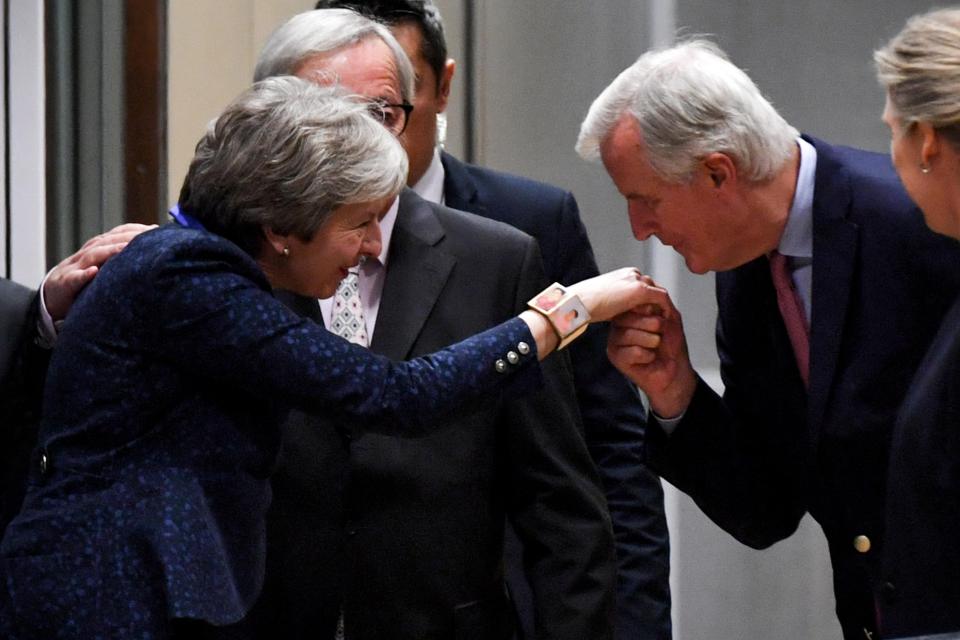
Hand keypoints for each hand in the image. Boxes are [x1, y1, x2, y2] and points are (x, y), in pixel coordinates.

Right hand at [43, 223, 154, 320]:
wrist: (52, 296)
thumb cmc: (83, 280)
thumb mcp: (103, 268)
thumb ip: (120, 259)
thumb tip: (149, 254)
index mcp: (97, 249)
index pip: (117, 234)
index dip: (135, 230)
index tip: (156, 228)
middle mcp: (87, 254)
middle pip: (108, 241)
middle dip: (128, 236)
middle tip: (148, 233)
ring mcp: (75, 267)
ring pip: (92, 255)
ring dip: (109, 251)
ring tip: (125, 247)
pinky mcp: (65, 283)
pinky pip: (74, 278)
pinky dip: (83, 274)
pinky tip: (93, 272)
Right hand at [566, 267, 672, 322]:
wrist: (580, 301)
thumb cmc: (586, 303)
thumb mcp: (606, 301)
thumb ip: (618, 302)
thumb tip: (621, 311)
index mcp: (624, 275)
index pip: (645, 285)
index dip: (650, 301)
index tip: (654, 315)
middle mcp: (633, 274)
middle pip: (654, 287)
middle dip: (659, 303)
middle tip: (665, 319)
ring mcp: (637, 280)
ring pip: (659, 291)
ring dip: (664, 306)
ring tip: (667, 322)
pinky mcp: (640, 290)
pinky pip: (661, 298)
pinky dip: (666, 309)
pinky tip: (666, 321)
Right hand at [607, 286, 697, 418]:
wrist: (674, 371)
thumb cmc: (671, 345)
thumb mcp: (670, 318)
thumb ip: (660, 302)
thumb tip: (645, 294)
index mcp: (630, 313)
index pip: (633, 302)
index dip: (651, 310)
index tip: (661, 321)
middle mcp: (618, 325)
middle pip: (631, 317)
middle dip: (653, 326)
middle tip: (659, 337)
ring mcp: (615, 340)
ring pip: (632, 334)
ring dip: (652, 342)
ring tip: (655, 347)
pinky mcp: (615, 356)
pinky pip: (633, 351)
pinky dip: (648, 356)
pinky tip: (649, 358)